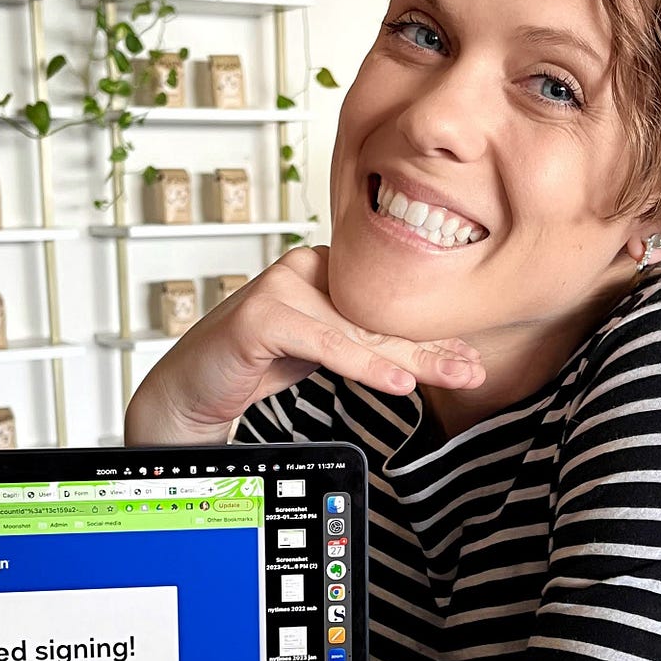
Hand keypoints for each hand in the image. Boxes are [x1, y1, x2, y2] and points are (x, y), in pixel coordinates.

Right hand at [125, 246, 484, 444]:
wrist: (188, 391)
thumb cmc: (253, 365)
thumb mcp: (319, 351)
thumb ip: (361, 343)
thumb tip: (424, 356)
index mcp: (323, 271)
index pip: (386, 306)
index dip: (430, 333)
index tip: (470, 358)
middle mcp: (305, 269)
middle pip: (378, 316)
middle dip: (430, 347)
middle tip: (473, 370)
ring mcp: (280, 286)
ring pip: (357, 329)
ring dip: (409, 357)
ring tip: (452, 375)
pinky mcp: (258, 314)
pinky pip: (322, 340)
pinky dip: (362, 363)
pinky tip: (397, 380)